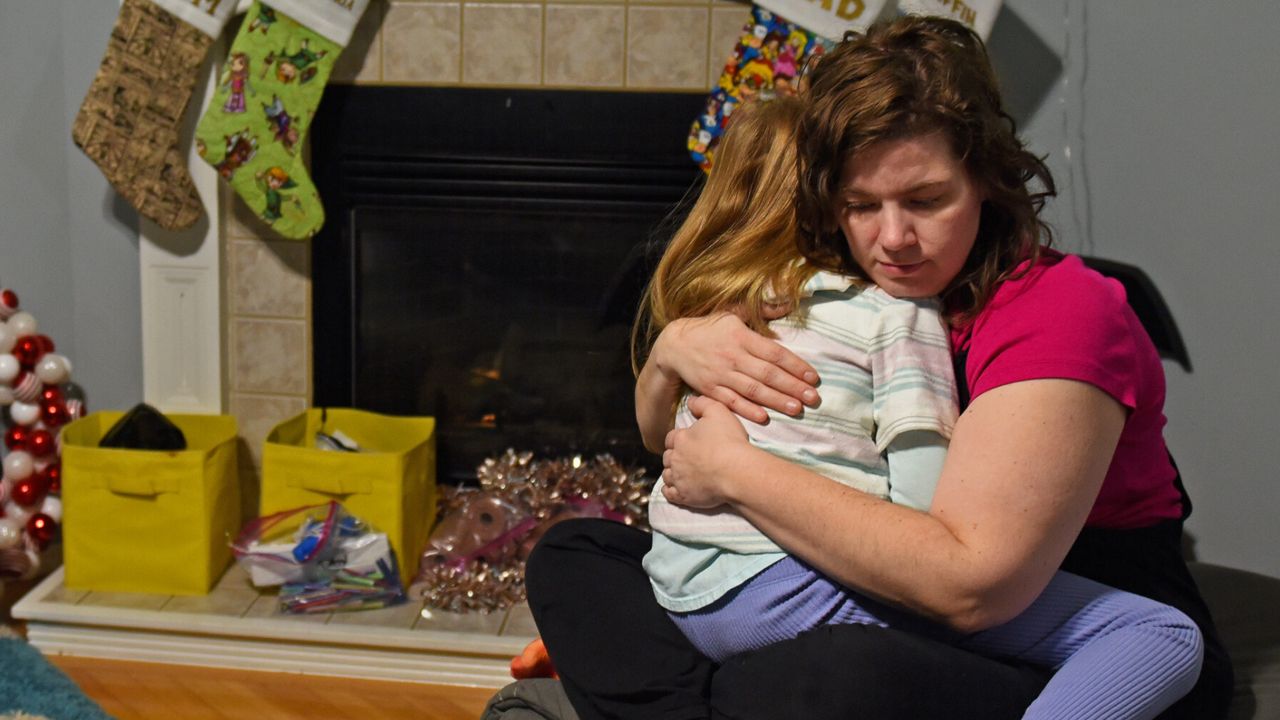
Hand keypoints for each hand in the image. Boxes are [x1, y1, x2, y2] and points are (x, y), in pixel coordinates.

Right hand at [653, 313, 819, 423]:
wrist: (673, 345)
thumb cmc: (709, 328)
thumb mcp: (733, 312)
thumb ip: (762, 310)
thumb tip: (788, 304)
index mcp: (741, 336)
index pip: (774, 352)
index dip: (795, 365)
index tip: (813, 377)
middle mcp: (733, 356)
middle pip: (768, 374)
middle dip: (792, 387)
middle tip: (813, 398)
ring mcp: (721, 374)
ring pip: (753, 390)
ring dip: (776, 400)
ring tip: (797, 409)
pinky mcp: (710, 389)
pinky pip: (732, 401)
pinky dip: (748, 410)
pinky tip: (765, 417)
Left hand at [661, 395, 752, 508]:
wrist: (737, 471)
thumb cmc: (730, 441)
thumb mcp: (718, 411)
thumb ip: (702, 403)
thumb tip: (690, 400)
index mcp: (680, 438)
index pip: (672, 438)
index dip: (679, 439)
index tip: (688, 441)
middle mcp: (675, 458)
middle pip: (668, 457)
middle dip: (676, 456)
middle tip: (688, 458)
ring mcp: (678, 478)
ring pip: (667, 475)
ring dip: (673, 473)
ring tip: (684, 473)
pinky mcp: (683, 495)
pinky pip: (669, 494)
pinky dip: (671, 490)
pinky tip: (677, 489)